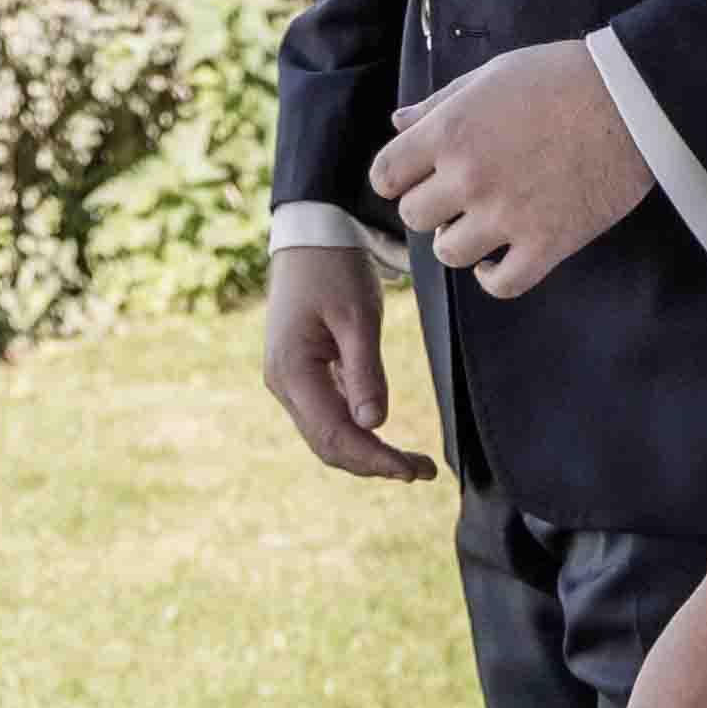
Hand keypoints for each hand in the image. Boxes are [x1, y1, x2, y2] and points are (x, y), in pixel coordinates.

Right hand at [260, 239, 433, 482]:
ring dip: (366, 452)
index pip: (334, 434)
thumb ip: (365, 371)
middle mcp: (283, 383)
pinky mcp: (301, 374)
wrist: (311, 236)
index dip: (374, 458)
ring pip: (326, 434)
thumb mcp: (357, 315)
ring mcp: (289, 380)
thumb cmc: (334, 269)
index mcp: (292, 371)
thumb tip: (375, 424)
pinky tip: (385, 436)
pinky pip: (327, 415)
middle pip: (328, 444)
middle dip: (373, 463)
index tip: (413, 470)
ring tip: (412, 463)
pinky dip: (357, 432)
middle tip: (422, 471)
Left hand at [367, 41, 652, 297]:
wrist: (635, 98)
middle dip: (432, 206)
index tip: (417, 177)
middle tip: (460, 196)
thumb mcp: (493, 75)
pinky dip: (493, 277)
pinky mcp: (548, 243)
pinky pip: (501, 284)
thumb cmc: (563, 77)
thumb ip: (440, 103)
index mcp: (450, 131)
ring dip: (461, 241)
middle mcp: (470, 177)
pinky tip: (499, 260)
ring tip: (484, 224)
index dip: (398, 178)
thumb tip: (398, 122)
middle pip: (415, 217)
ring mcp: (507, 215)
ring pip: (450, 254)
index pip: (385, 175)